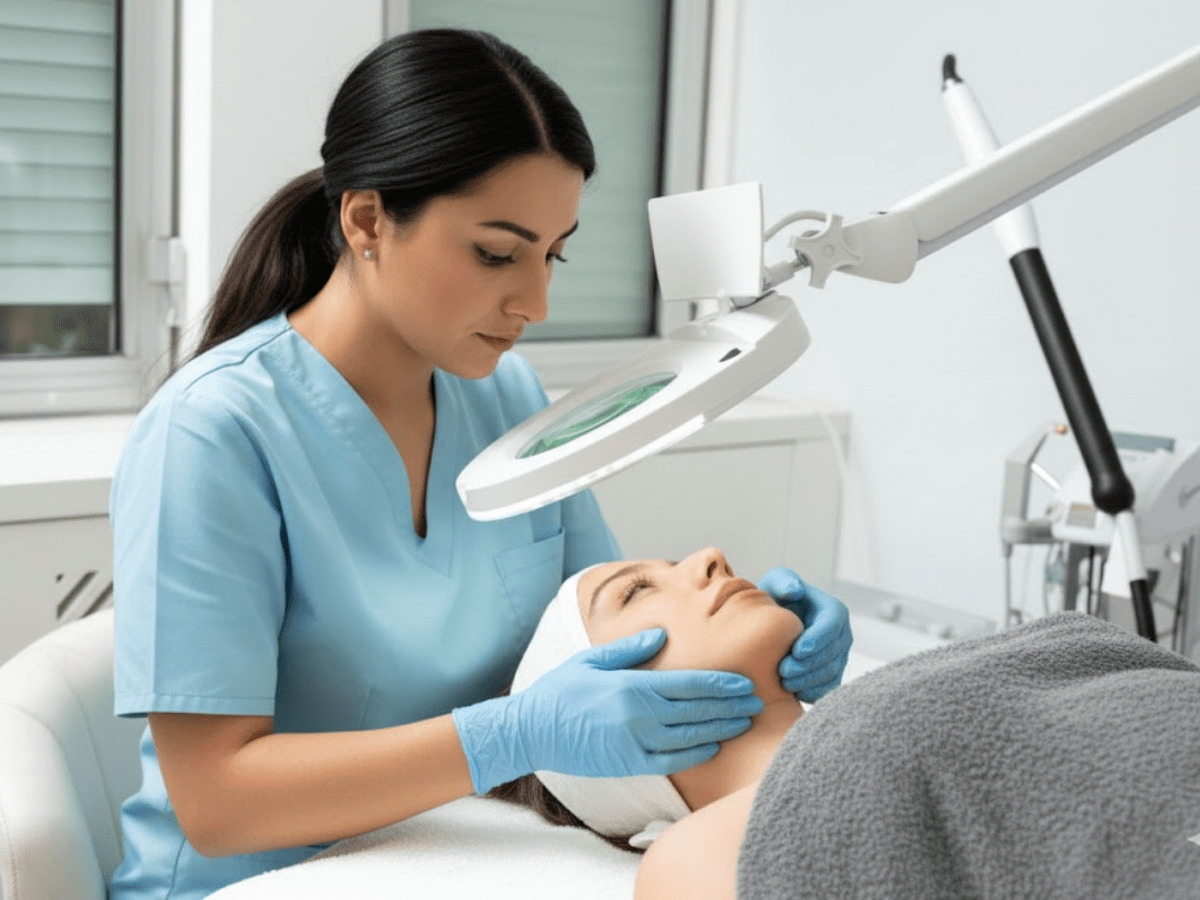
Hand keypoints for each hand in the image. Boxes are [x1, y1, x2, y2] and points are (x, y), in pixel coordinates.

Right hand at [453, 629, 762, 793]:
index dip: (721, 684)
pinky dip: (696, 754)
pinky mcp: (628, 764)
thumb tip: (663, 634)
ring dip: (721, 729)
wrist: (531, 730)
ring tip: (744, 722)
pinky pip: (672, 762)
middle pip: (697, 711)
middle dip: (730, 706)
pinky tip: (713, 746)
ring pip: (690, 737)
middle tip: (757, 701)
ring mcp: (635, 743)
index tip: (744, 682)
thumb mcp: (592, 660)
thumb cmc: (560, 690)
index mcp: (632, 686)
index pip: (689, 684)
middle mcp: (638, 716)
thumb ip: (630, 649)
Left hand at [759, 567, 852, 701]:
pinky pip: (828, 688)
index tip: (797, 651)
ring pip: (831, 673)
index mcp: (833, 611)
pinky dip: (813, 692)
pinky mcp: (832, 674)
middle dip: (809, 664)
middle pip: (832, 653)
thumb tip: (795, 590)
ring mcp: (839, 656)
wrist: (776, 622)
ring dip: (809, 680)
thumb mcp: (777, 581)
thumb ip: (784, 581)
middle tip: (783, 671)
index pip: (832, 626)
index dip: (817, 640)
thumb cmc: (777, 598)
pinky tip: (793, 692)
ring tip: (784, 683)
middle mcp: (842, 635)